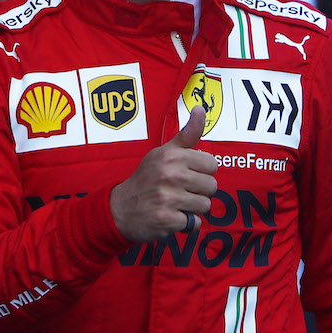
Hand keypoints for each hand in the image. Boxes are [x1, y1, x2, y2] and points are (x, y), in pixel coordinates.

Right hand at [109, 106, 217, 241]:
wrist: (120, 209)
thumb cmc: (147, 178)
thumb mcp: (164, 152)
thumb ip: (187, 134)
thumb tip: (201, 108)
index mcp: (172, 156)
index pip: (212, 165)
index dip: (202, 172)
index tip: (187, 175)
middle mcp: (170, 175)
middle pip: (211, 186)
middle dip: (199, 192)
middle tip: (180, 191)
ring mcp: (167, 198)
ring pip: (205, 205)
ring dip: (193, 208)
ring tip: (176, 204)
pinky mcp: (166, 220)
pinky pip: (194, 223)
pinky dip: (185, 224)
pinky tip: (170, 216)